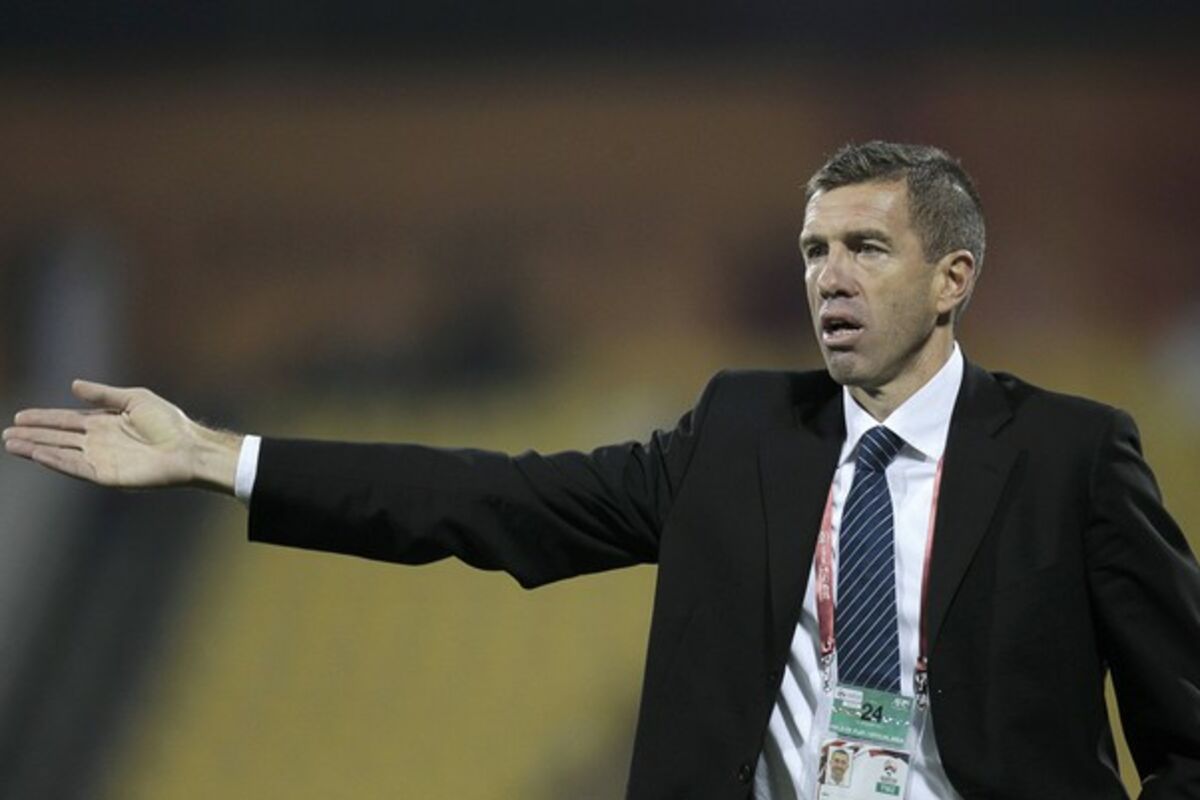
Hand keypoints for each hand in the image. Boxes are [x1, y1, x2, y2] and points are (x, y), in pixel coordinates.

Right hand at [3, 380, 241, 492]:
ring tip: (12, 445)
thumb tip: (72, 385)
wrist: (189, 447)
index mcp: (104, 423)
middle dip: (32, 436)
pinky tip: (39, 455)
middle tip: (6, 434)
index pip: (66, 421)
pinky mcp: (107, 475)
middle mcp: (99, 442)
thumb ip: (103, 394)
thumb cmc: (169, 423)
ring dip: (36, 449)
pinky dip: (57, 462)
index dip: (43, 419)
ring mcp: (101, 459)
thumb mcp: (134, 399)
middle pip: (58, 438)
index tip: (19, 417)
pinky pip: (77, 468)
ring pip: (61, 453)